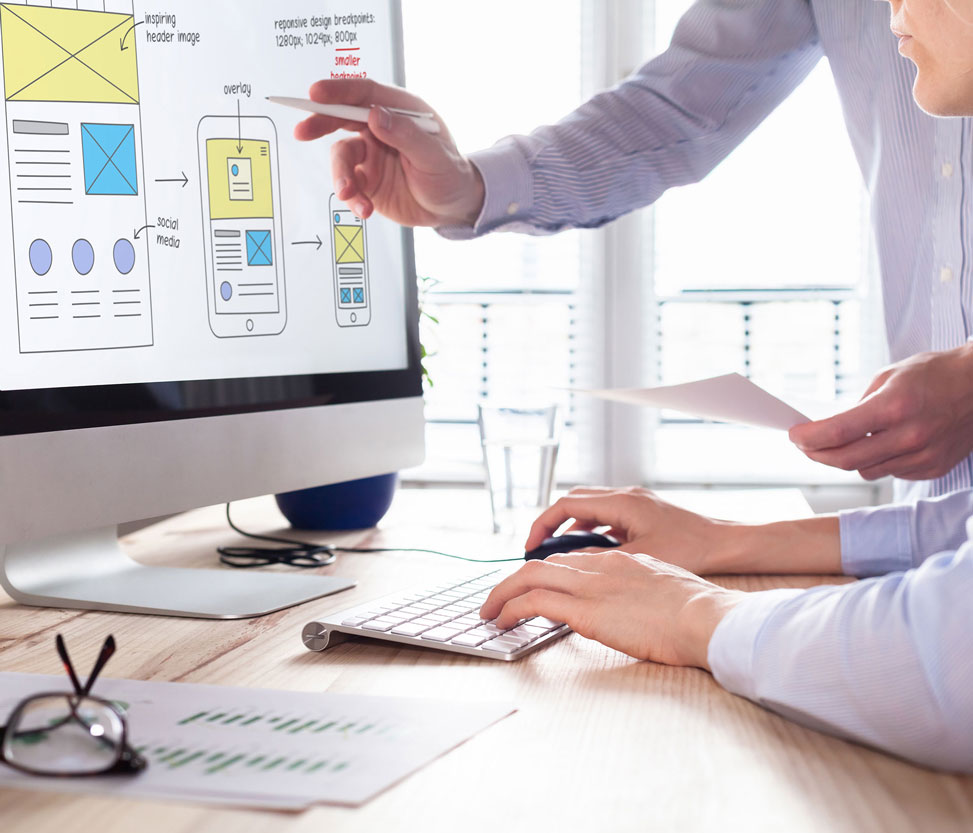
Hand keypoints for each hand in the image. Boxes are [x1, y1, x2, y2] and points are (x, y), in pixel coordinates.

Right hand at [293, 79, 484, 226]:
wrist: (453, 208)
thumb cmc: (451, 174)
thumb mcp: (435, 156)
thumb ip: (406, 135)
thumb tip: (376, 115)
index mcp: (400, 111)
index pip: (365, 94)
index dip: (339, 91)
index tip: (316, 93)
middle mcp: (381, 128)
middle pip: (342, 117)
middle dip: (320, 123)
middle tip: (303, 131)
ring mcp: (371, 154)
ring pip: (342, 157)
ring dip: (341, 176)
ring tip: (350, 194)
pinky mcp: (366, 180)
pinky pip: (349, 185)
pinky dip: (352, 198)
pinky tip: (365, 209)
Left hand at [479, 552, 742, 667]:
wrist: (706, 618)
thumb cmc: (697, 613)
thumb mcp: (664, 591)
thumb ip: (639, 592)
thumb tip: (631, 608)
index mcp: (621, 561)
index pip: (570, 560)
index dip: (545, 573)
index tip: (531, 587)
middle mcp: (600, 566)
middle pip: (543, 565)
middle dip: (514, 581)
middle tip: (497, 598)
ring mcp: (591, 585)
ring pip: (529, 577)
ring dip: (503, 594)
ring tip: (489, 612)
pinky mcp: (584, 609)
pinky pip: (533, 602)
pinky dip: (511, 608)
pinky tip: (502, 622)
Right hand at [524, 486, 842, 575]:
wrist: (727, 543)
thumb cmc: (691, 549)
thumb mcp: (638, 559)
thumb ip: (600, 560)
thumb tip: (568, 566)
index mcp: (621, 502)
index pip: (567, 505)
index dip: (543, 525)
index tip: (530, 547)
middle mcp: (626, 496)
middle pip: (574, 502)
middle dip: (551, 524)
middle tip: (537, 550)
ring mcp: (636, 502)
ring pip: (590, 508)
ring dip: (571, 528)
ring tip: (559, 555)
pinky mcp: (644, 512)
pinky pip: (607, 516)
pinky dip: (591, 530)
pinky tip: (592, 553)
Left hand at [788, 344, 972, 480]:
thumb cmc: (936, 374)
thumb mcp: (889, 377)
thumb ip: (859, 406)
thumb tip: (832, 428)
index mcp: (894, 407)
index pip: (837, 432)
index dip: (809, 438)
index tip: (794, 435)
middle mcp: (909, 436)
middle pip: (846, 460)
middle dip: (817, 454)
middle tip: (805, 445)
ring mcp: (923, 456)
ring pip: (867, 470)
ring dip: (848, 458)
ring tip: (845, 441)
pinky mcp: (933, 468)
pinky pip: (891, 472)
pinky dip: (879, 461)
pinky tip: (882, 444)